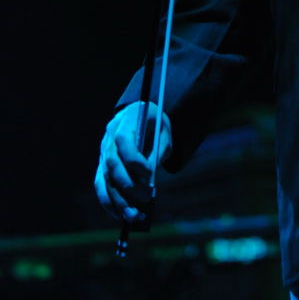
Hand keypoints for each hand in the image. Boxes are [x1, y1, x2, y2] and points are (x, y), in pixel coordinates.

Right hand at [94, 102, 171, 222]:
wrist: (140, 115)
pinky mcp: (101, 165)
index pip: (123, 140)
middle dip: (127, 186)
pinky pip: (101, 186)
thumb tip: (149, 181)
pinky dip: (109, 202)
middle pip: (111, 163)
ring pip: (104, 179)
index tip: (150, 175)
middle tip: (144, 201)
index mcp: (125, 120)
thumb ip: (157, 153)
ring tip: (133, 217)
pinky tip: (120, 216)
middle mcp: (109, 137)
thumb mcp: (163, 132)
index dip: (135, 160)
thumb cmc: (154, 124)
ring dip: (117, 200)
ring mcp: (102, 152)